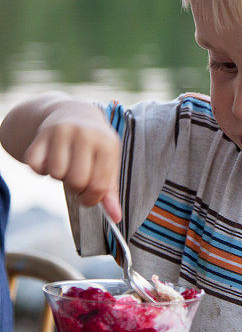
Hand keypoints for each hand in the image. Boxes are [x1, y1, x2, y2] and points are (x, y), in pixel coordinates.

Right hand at [23, 102, 121, 220]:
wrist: (73, 113)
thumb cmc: (95, 146)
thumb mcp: (108, 163)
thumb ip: (110, 191)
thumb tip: (116, 218)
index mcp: (107, 144)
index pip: (99, 186)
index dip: (92, 199)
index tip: (88, 196)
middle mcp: (85, 134)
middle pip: (76, 181)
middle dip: (76, 188)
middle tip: (77, 179)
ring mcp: (62, 131)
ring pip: (55, 174)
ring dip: (58, 177)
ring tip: (66, 165)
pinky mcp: (41, 134)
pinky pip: (35, 166)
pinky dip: (40, 170)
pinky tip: (49, 160)